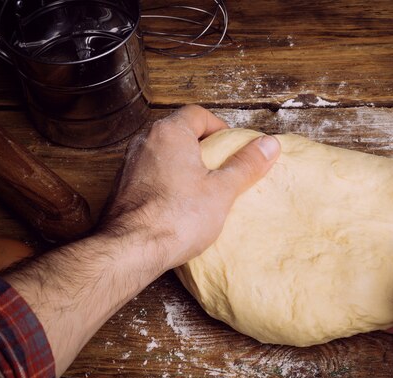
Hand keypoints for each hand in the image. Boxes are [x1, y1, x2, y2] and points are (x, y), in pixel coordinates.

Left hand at [101, 105, 280, 275]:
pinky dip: (168, 183)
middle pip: (180, 133)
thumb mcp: (222, 190)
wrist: (131, 249)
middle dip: (204, 148)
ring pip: (164, 155)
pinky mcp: (123, 188)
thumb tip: (269, 145)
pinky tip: (181, 206)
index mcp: (170, 133)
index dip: (220, 127)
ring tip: (204, 189)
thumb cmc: (178, 217)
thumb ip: (246, 164)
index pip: (198, 114)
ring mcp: (130, 165)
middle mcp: (145, 142)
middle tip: (223, 168)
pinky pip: (152, 176)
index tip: (233, 147)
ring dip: (185, 166)